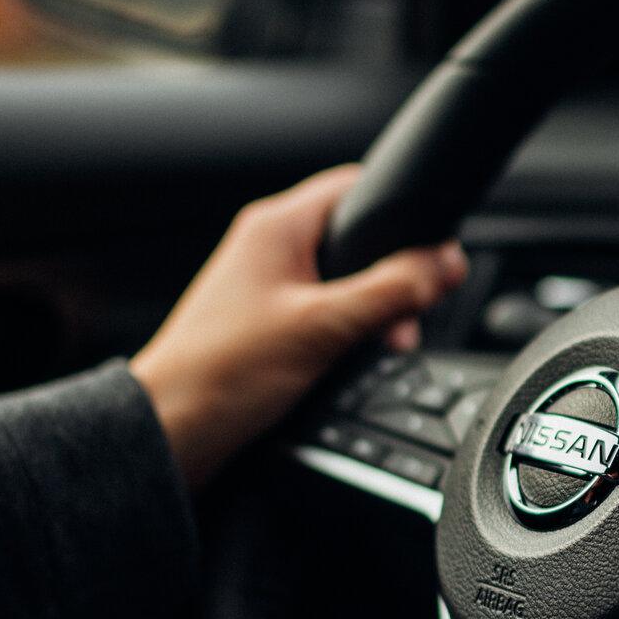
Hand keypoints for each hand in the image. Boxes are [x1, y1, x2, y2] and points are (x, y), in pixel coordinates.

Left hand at [131, 166, 466, 488]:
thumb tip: (445, 264)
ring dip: (371, 312)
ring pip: (345, 282)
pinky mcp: (267, 325)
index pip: (357, 187)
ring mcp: (267, 287)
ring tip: (378, 346)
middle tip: (402, 319)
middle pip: (358, 240)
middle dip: (392, 279)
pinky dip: (347, 335)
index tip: (433, 253)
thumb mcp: (324, 328)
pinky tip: (349, 363)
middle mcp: (270, 249)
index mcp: (277, 226)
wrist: (173, 431)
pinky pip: (326, 315)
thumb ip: (391, 292)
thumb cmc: (221, 374)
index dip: (402, 214)